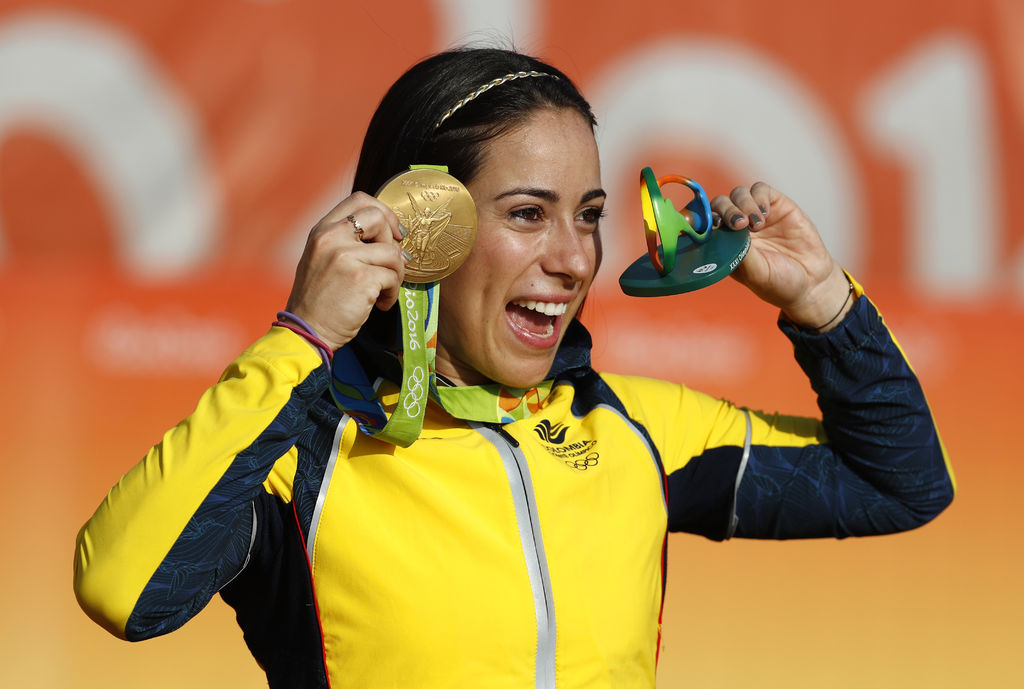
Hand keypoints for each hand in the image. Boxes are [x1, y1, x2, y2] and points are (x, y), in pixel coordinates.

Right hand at [285, 192, 407, 350]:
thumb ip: (347, 242)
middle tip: (392, 265)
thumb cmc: (318, 301)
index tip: (393, 232)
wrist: (307, 331)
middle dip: (393, 242)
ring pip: (392, 252)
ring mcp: (345, 257)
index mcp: (322, 231)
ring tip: (384, 291)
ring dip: (396, 275)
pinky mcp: (361, 278)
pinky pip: (393, 277)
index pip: (358, 200)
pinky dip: (392, 293)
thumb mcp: (322, 260)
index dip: (384, 212)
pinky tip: (380, 304)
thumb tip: (390, 235)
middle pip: (378, 218)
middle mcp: (331, 238)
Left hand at [711, 182, 851, 331]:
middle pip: (719, 204)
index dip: (702, 219)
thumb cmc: (779, 283)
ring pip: (737, 194)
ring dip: (742, 205)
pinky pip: (760, 190)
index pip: (705, 223)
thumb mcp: (757, 273)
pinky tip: (765, 214)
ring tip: (756, 224)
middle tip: (738, 225)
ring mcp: (756, 215)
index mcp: (725, 244)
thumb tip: (723, 232)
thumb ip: (741, 252)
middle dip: (725, 211)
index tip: (709, 225)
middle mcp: (737, 228)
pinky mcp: (776, 206)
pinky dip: (758, 197)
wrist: (812, 283)